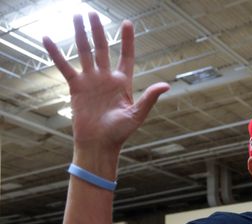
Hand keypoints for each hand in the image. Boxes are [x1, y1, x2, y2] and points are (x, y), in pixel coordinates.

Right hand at [42, 13, 168, 165]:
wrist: (99, 144)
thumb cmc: (120, 133)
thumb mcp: (137, 114)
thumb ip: (149, 98)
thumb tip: (166, 85)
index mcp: (123, 82)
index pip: (126, 55)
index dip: (127, 40)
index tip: (127, 23)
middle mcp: (106, 78)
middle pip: (102, 48)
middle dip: (98, 30)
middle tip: (92, 13)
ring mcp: (90, 81)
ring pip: (84, 52)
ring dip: (80, 35)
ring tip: (75, 16)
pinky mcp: (76, 87)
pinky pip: (64, 66)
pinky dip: (56, 53)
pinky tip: (48, 39)